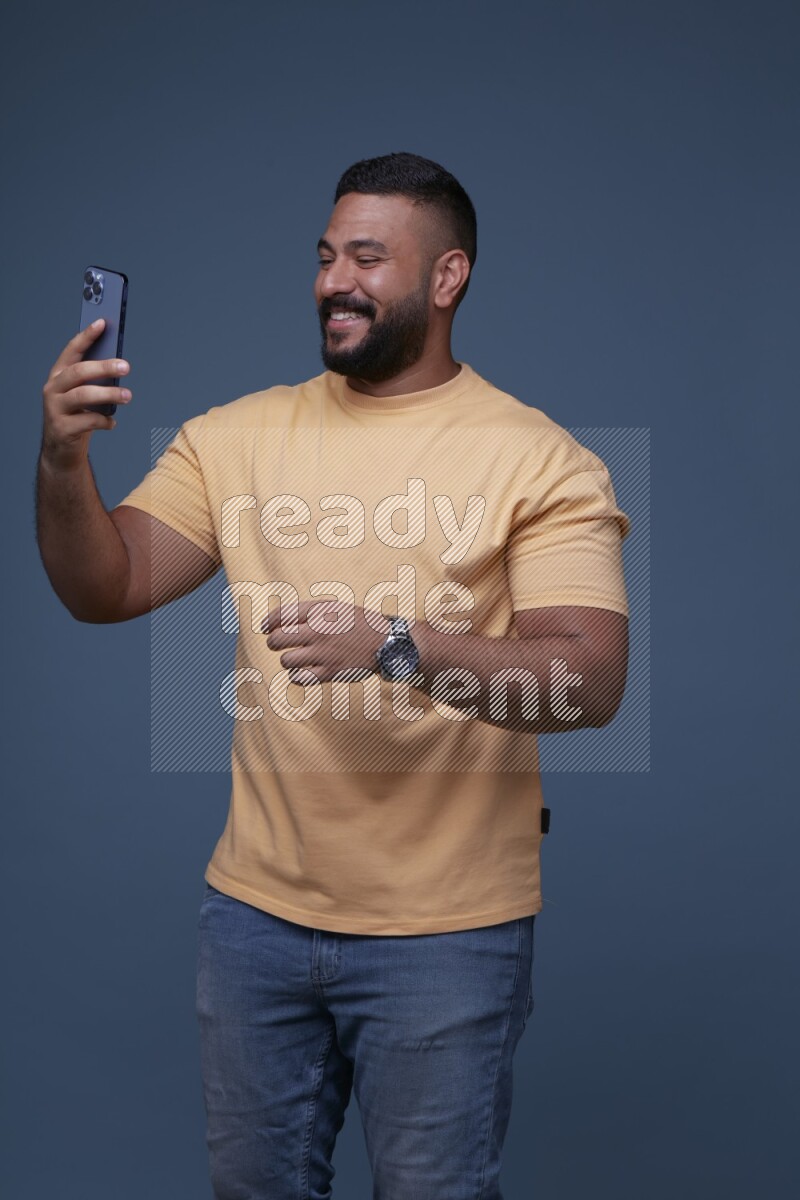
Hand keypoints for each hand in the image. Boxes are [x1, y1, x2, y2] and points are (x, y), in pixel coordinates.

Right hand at [41, 320, 131, 469]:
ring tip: (128, 395)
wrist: (61, 449)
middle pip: (79, 371)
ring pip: (83, 395)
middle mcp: (53, 388)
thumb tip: (119, 365)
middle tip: (126, 366)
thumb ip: (95, 381)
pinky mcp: (62, 428)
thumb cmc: (77, 415)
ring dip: (108, 394)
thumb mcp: (83, 394)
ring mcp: (55, 408)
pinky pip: (88, 421)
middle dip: (104, 366)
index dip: (86, 336)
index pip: (72, 351)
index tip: (102, 323)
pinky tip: (112, 423)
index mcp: (58, 375)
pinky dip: (104, 421)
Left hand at [263, 599, 390, 682]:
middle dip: (273, 642)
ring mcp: (324, 652)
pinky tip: (303, 671)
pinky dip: (297, 676)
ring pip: (286, 660)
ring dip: (287, 660)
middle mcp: (320, 631)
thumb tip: (276, 621)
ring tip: (295, 658)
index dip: (268, 621)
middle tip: (277, 644)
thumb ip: (309, 611)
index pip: (282, 615)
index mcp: (321, 611)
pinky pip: (299, 678)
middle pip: (277, 639)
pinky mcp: (330, 672)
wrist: (386, 643)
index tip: (264, 628)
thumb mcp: (336, 607)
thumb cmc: (358, 624)